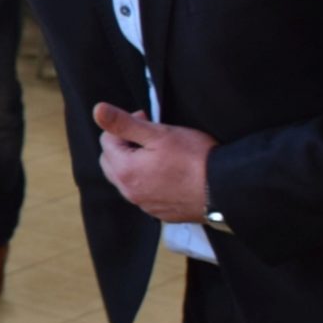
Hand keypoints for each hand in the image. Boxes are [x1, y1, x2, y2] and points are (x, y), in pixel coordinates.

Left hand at [92, 103, 216, 223]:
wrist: (225, 188)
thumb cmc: (194, 158)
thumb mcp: (158, 133)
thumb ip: (124, 123)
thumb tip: (97, 110)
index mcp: (124, 171)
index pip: (106, 141)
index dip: (126, 124)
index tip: (147, 119)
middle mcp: (130, 193)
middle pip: (111, 162)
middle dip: (124, 145)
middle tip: (151, 136)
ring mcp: (145, 205)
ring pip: (127, 179)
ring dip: (136, 163)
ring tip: (161, 153)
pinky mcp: (161, 212)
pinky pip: (145, 193)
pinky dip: (149, 180)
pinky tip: (170, 172)